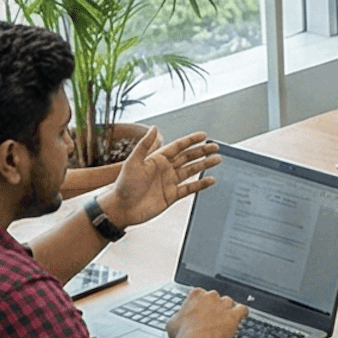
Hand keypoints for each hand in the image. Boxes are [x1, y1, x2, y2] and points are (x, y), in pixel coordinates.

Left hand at [100, 128, 218, 228]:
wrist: (121, 209)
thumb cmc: (123, 186)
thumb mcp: (133, 162)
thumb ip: (144, 145)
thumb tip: (154, 128)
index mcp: (157, 159)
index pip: (178, 147)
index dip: (191, 141)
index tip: (203, 136)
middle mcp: (165, 169)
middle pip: (188, 157)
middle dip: (202, 152)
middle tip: (215, 147)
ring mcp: (169, 182)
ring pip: (191, 171)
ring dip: (204, 165)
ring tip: (217, 159)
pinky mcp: (172, 195)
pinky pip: (190, 188)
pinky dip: (201, 184)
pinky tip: (210, 180)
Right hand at [168, 286, 246, 337]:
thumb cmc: (182, 336)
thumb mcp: (173, 322)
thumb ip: (179, 315)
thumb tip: (180, 316)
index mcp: (196, 294)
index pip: (201, 293)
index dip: (201, 303)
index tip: (200, 310)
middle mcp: (211, 296)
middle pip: (216, 298)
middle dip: (214, 307)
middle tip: (210, 320)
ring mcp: (224, 304)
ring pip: (229, 303)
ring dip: (227, 311)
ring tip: (222, 322)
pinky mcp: (234, 315)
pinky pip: (243, 309)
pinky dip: (242, 313)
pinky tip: (239, 318)